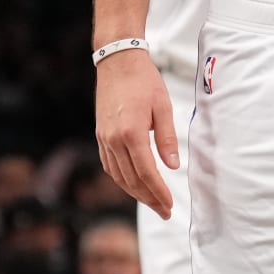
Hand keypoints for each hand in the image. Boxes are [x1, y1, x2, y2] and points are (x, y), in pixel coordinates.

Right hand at [94, 48, 178, 216]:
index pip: (147, 173)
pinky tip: (133, 185)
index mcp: (131, 133)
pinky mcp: (101, 135)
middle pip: (132, 180)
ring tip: (152, 202)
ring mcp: (104, 138)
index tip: (169, 205)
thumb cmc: (144, 81)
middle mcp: (114, 140)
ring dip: (135, 193)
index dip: (159, 192)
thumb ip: (167, 138)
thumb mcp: (163, 106)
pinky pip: (110, 166)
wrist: (117, 62)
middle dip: (149, 199)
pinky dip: (122, 179)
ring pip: (118, 176)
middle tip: (165, 211)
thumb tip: (172, 166)